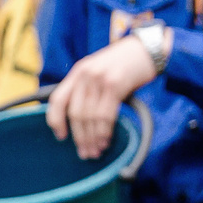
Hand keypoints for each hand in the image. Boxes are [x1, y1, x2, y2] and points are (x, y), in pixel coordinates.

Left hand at [44, 35, 160, 160]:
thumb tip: (82, 122)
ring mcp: (99, 79)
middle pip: (75, 113)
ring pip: (90, 117)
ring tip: (96, 151)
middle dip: (79, 137)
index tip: (61, 136)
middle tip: (85, 153)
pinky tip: (106, 140)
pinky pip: (105, 114)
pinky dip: (104, 131)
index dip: (55, 120)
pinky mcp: (115, 84)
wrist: (146, 49)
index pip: (57, 99)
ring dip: (93, 138)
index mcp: (78, 72)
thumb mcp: (99, 71)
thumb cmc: (124, 64)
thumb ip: (88, 90)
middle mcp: (85, 74)